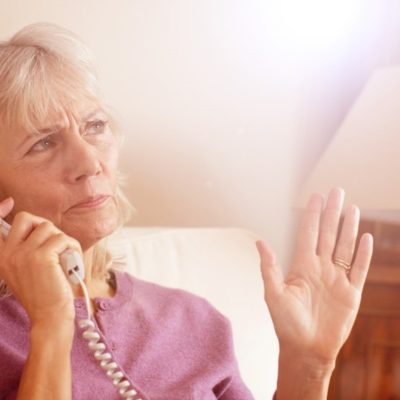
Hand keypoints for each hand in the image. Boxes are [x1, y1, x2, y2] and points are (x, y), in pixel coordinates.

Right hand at [0, 198, 81, 325]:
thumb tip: (39, 227)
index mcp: (1, 256)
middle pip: (26, 218)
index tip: (9, 202)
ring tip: (66, 255)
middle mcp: (8, 253)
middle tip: (54, 243)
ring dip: (62, 238)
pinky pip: (61, 238)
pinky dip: (72, 246)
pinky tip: (72, 260)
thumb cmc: (44, 293)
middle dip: (45, 226)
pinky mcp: (41, 256)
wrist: (50, 316)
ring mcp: (23, 254)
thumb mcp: (25, 270)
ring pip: (48, 227)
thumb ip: (25, 250)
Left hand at [256, 188, 372, 365]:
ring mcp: (336, 278)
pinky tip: (366, 237)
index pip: (308, 234)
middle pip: (328, 234)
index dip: (312, 215)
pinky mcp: (351, 293)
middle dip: (332, 212)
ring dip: (349, 227)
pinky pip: (359, 269)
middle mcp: (320, 267)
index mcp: (301, 266)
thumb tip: (259, 242)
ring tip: (352, 208)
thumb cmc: (286, 323)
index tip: (316, 196)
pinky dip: (364, 254)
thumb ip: (269, 268)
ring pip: (345, 247)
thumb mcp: (273, 294)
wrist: (305, 349)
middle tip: (337, 191)